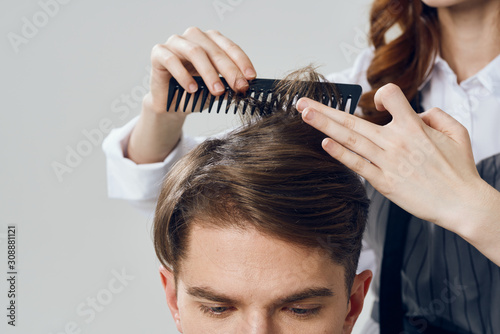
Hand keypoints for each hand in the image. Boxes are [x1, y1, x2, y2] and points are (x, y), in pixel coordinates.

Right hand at [128, 27, 255, 163]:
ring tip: (217, 90)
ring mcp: (176, 43)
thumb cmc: (196, 93)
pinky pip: (172, 60)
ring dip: (209, 73)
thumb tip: (244, 85)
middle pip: (214, 50)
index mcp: (211, 41)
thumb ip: (229, 84)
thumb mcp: (217, 89)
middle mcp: (194, 37)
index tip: (251, 77)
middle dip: (229, 70)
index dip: (242, 62)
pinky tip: (192, 89)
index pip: (230, 47)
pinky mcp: (159, 53)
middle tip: (238, 86)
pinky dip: (184, 76)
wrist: (172, 105)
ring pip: (195, 52)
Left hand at [296, 83, 484, 229]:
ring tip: (305, 115)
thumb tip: (416, 113)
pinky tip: (324, 143)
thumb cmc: (459, 169)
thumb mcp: (457, 133)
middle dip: (326, 109)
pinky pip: (357, 165)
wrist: (461, 203)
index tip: (379, 100)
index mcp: (414, 127)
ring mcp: (387, 163)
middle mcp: (396, 142)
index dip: (383, 94)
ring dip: (324, 126)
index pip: (390, 96)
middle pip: (354, 121)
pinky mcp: (383, 182)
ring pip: (350, 140)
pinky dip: (340, 154)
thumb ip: (435, 115)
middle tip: (303, 102)